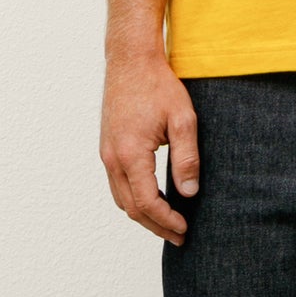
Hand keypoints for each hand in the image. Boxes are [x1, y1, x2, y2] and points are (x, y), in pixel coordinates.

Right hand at [100, 49, 199, 243]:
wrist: (130, 60)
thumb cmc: (158, 85)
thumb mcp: (182, 119)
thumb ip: (187, 158)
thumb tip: (189, 192)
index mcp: (130, 154)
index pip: (147, 202)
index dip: (166, 220)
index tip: (184, 228)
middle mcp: (112, 158)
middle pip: (130, 208)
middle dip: (155, 226)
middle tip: (179, 236)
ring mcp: (106, 154)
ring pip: (121, 199)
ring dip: (143, 215)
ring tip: (168, 223)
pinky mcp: (107, 148)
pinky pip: (117, 184)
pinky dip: (134, 199)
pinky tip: (153, 200)